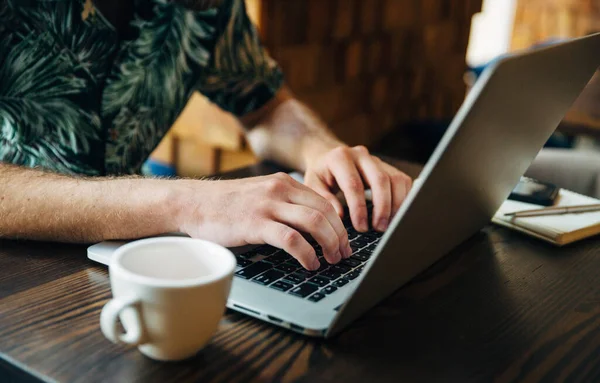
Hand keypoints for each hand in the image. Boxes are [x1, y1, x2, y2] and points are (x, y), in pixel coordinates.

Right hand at [174, 173, 352, 269]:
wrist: (193, 203)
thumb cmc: (225, 204)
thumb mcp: (260, 194)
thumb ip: (283, 203)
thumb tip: (310, 226)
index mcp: (284, 183)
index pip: (324, 202)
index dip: (340, 224)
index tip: (343, 240)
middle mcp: (280, 190)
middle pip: (326, 211)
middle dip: (340, 236)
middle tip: (343, 254)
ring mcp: (268, 205)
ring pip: (314, 222)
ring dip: (329, 244)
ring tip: (332, 260)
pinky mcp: (256, 223)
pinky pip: (292, 239)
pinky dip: (306, 254)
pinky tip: (310, 264)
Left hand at [304, 145, 411, 232]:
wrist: (327, 156)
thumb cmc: (320, 173)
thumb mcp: (312, 185)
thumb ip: (325, 199)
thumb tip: (340, 215)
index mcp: (340, 158)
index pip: (354, 184)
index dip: (359, 208)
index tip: (361, 227)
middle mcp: (361, 155)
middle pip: (380, 179)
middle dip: (383, 207)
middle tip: (379, 228)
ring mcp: (377, 159)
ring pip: (396, 179)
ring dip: (396, 205)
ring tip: (388, 224)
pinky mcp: (388, 166)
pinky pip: (403, 181)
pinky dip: (404, 199)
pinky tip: (396, 215)